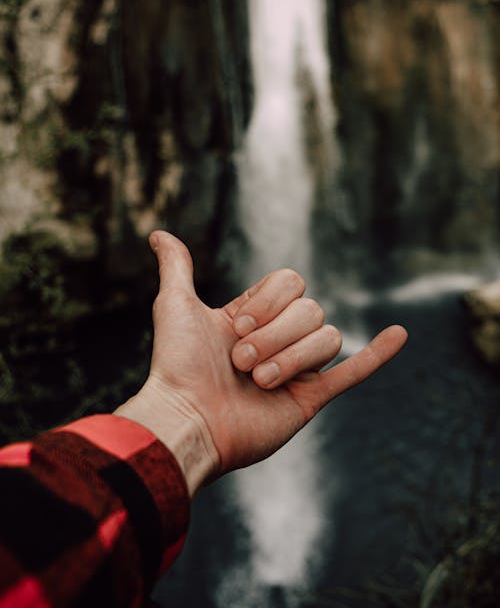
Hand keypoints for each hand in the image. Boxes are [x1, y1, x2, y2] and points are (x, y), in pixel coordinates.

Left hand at [115, 232, 406, 495]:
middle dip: (275, 335)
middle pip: (311, 311)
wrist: (186, 419)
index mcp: (256, 316)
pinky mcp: (311, 398)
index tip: (235, 327)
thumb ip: (177, 267)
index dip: (269, 302)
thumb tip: (159, 233)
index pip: (291, 283)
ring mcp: (298, 368)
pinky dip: (378, 353)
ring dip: (292, 357)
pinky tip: (399, 334)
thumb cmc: (176, 364)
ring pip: (329, 337)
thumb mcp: (174, 305)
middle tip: (241, 362)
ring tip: (259, 381)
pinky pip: (354, 371)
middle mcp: (279, 338)